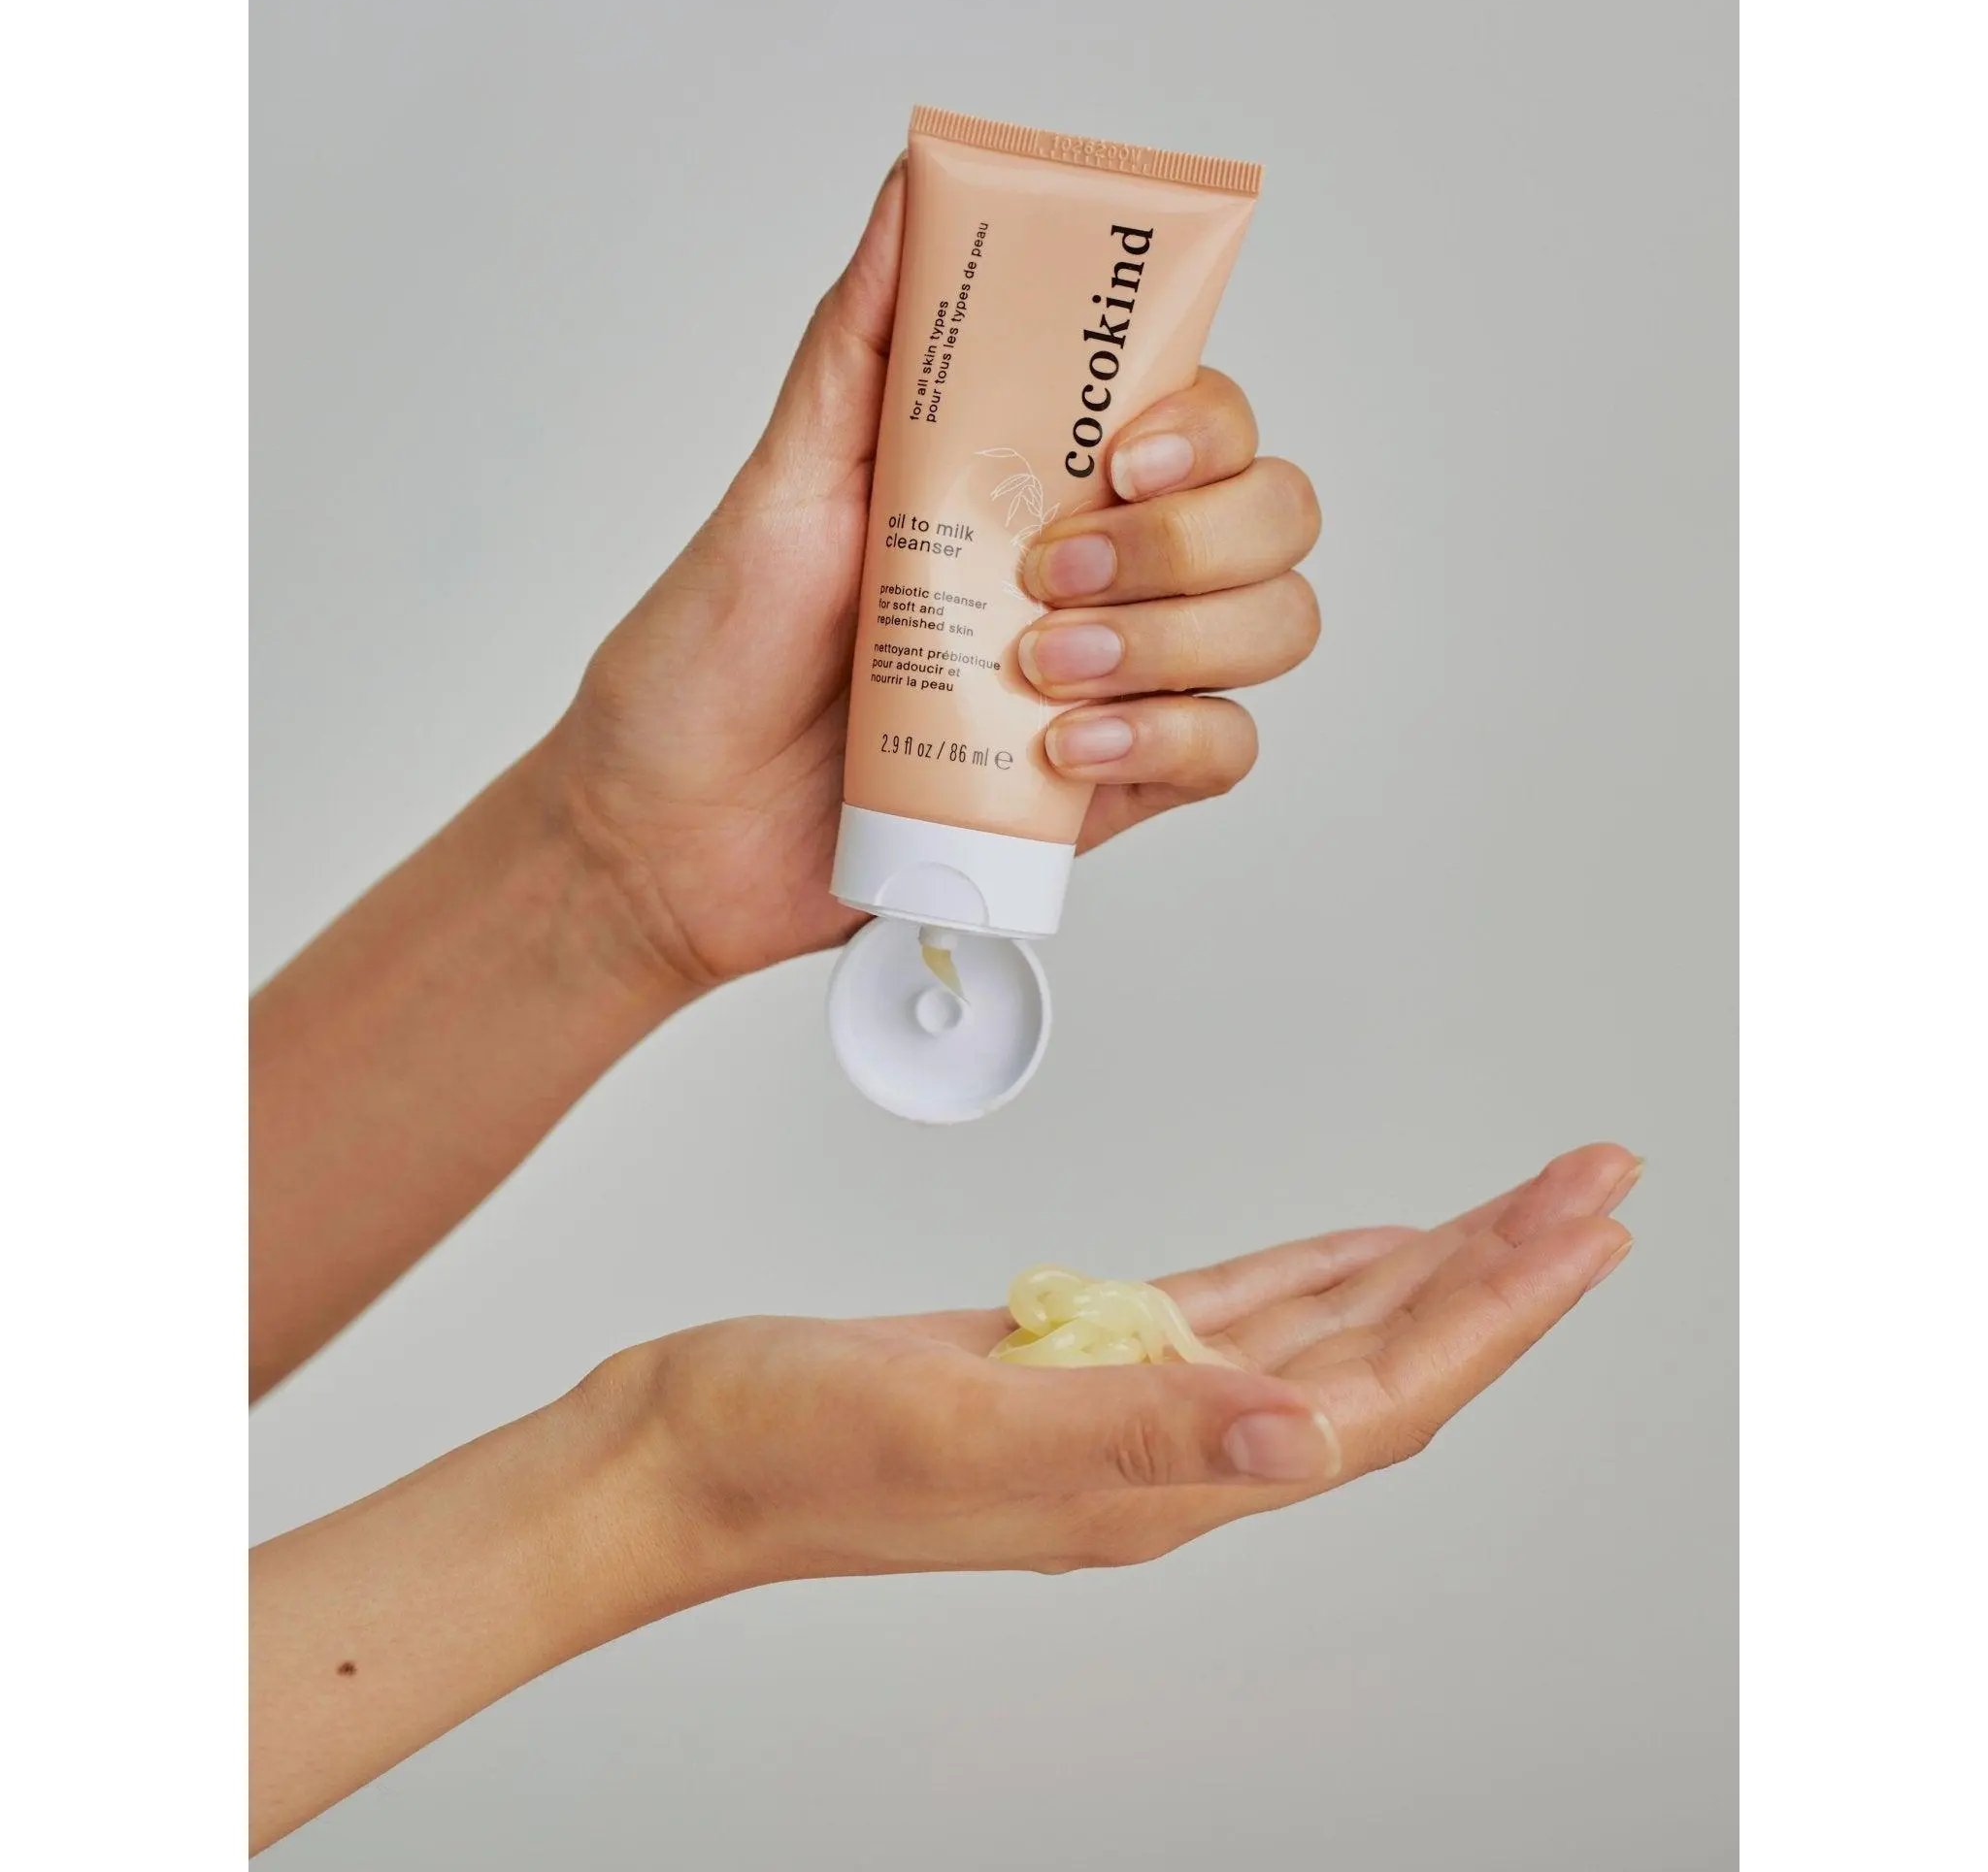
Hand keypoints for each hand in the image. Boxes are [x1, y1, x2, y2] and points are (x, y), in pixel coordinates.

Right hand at [250, 1144, 1635, 1844]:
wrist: (688, 1446)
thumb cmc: (798, 1441)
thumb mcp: (965, 1424)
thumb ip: (1142, 1434)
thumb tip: (1304, 1438)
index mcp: (1167, 1471)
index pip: (1386, 1392)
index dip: (1498, 1311)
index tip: (1589, 1229)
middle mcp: (1171, 1446)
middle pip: (1386, 1357)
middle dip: (1501, 1272)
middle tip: (1595, 1185)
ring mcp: (1126, 1401)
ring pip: (1324, 1330)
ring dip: (1427, 1266)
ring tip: (1516, 1208)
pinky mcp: (1073, 1356)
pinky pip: (1234, 1307)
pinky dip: (1314, 1268)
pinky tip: (1353, 1246)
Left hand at [549, 161, 1322, 992]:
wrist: (670, 834)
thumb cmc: (713, 659)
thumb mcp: (782, 479)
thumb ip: (864, 339)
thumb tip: (915, 182)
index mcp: (1033, 476)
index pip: (1200, 414)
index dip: (1204, 422)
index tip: (1125, 453)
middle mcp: (1096, 568)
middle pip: (1271, 515)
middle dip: (1192, 541)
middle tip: (1052, 572)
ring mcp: (1112, 678)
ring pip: (1271, 625)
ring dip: (1178, 641)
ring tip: (1040, 672)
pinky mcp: (1105, 790)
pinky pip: (1223, 751)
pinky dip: (1168, 741)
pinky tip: (1065, 749)